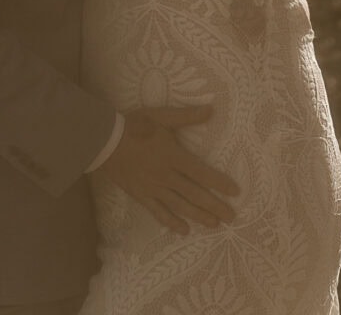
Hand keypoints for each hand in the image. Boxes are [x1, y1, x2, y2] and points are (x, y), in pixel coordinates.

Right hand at [99, 105, 238, 233]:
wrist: (105, 140)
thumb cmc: (135, 125)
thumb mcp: (161, 116)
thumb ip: (186, 116)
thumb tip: (211, 110)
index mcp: (173, 156)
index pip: (202, 172)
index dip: (219, 182)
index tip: (235, 192)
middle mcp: (167, 176)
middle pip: (195, 194)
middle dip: (215, 206)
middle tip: (231, 217)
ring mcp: (154, 188)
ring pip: (180, 206)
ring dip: (198, 216)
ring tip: (214, 224)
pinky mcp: (142, 196)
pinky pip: (159, 212)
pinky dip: (172, 222)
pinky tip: (183, 230)